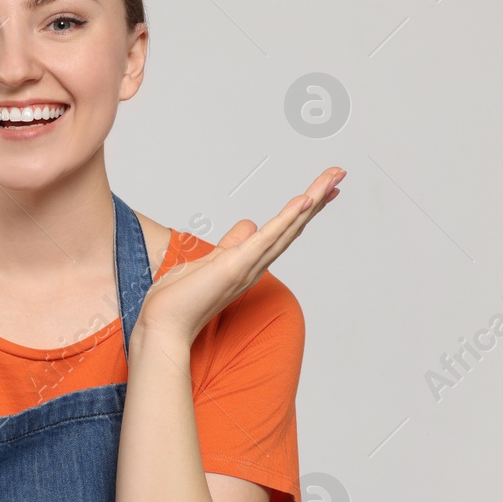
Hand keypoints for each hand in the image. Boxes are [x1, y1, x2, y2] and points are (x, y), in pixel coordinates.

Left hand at [137, 166, 344, 345]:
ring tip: (332, 179)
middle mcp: (256, 265)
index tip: (320, 191)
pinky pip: (268, 239)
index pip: (283, 231)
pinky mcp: (237, 266)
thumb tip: (247, 224)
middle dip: (317, 198)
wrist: (164, 326)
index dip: (303, 210)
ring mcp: (249, 266)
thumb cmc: (180, 300)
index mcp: (249, 262)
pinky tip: (304, 201)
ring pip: (288, 228)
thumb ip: (232, 243)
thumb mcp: (210, 261)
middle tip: (338, 174)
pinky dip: (287, 219)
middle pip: (294, 226)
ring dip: (312, 201)